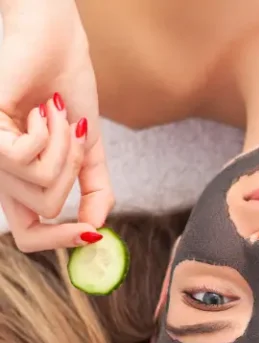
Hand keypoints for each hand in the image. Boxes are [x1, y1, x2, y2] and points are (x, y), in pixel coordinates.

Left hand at [0, 0, 112, 250]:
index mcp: (19, 182)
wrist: (56, 44)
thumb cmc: (67, 90)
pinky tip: (41, 110)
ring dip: (63, 151)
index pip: (30, 236)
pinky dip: (48, 136)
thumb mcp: (89, 150)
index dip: (62, 242)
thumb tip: (98, 228)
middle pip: (43, 215)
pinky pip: (27, 161)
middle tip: (73, 139)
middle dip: (73, 179)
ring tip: (54, 115)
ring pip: (40, 189)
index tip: (94, 235)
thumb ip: (96, 191)